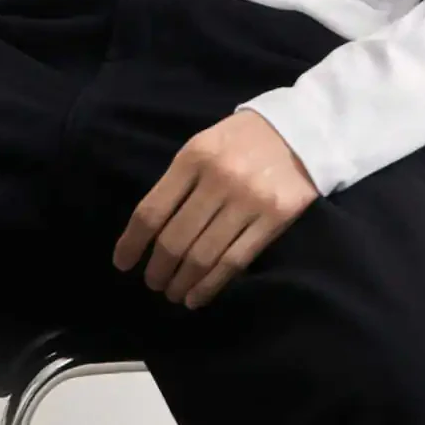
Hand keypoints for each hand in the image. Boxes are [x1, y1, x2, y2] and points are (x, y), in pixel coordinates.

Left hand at [112, 109, 318, 309]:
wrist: (302, 128)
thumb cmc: (242, 139)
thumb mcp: (204, 144)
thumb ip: (180, 181)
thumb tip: (150, 230)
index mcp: (194, 156)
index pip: (152, 211)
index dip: (132, 243)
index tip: (123, 264)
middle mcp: (219, 178)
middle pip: (175, 239)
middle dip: (158, 270)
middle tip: (154, 282)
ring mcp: (248, 200)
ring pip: (202, 256)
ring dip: (182, 282)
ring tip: (174, 293)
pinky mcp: (274, 218)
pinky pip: (234, 261)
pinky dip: (210, 285)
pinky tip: (198, 296)